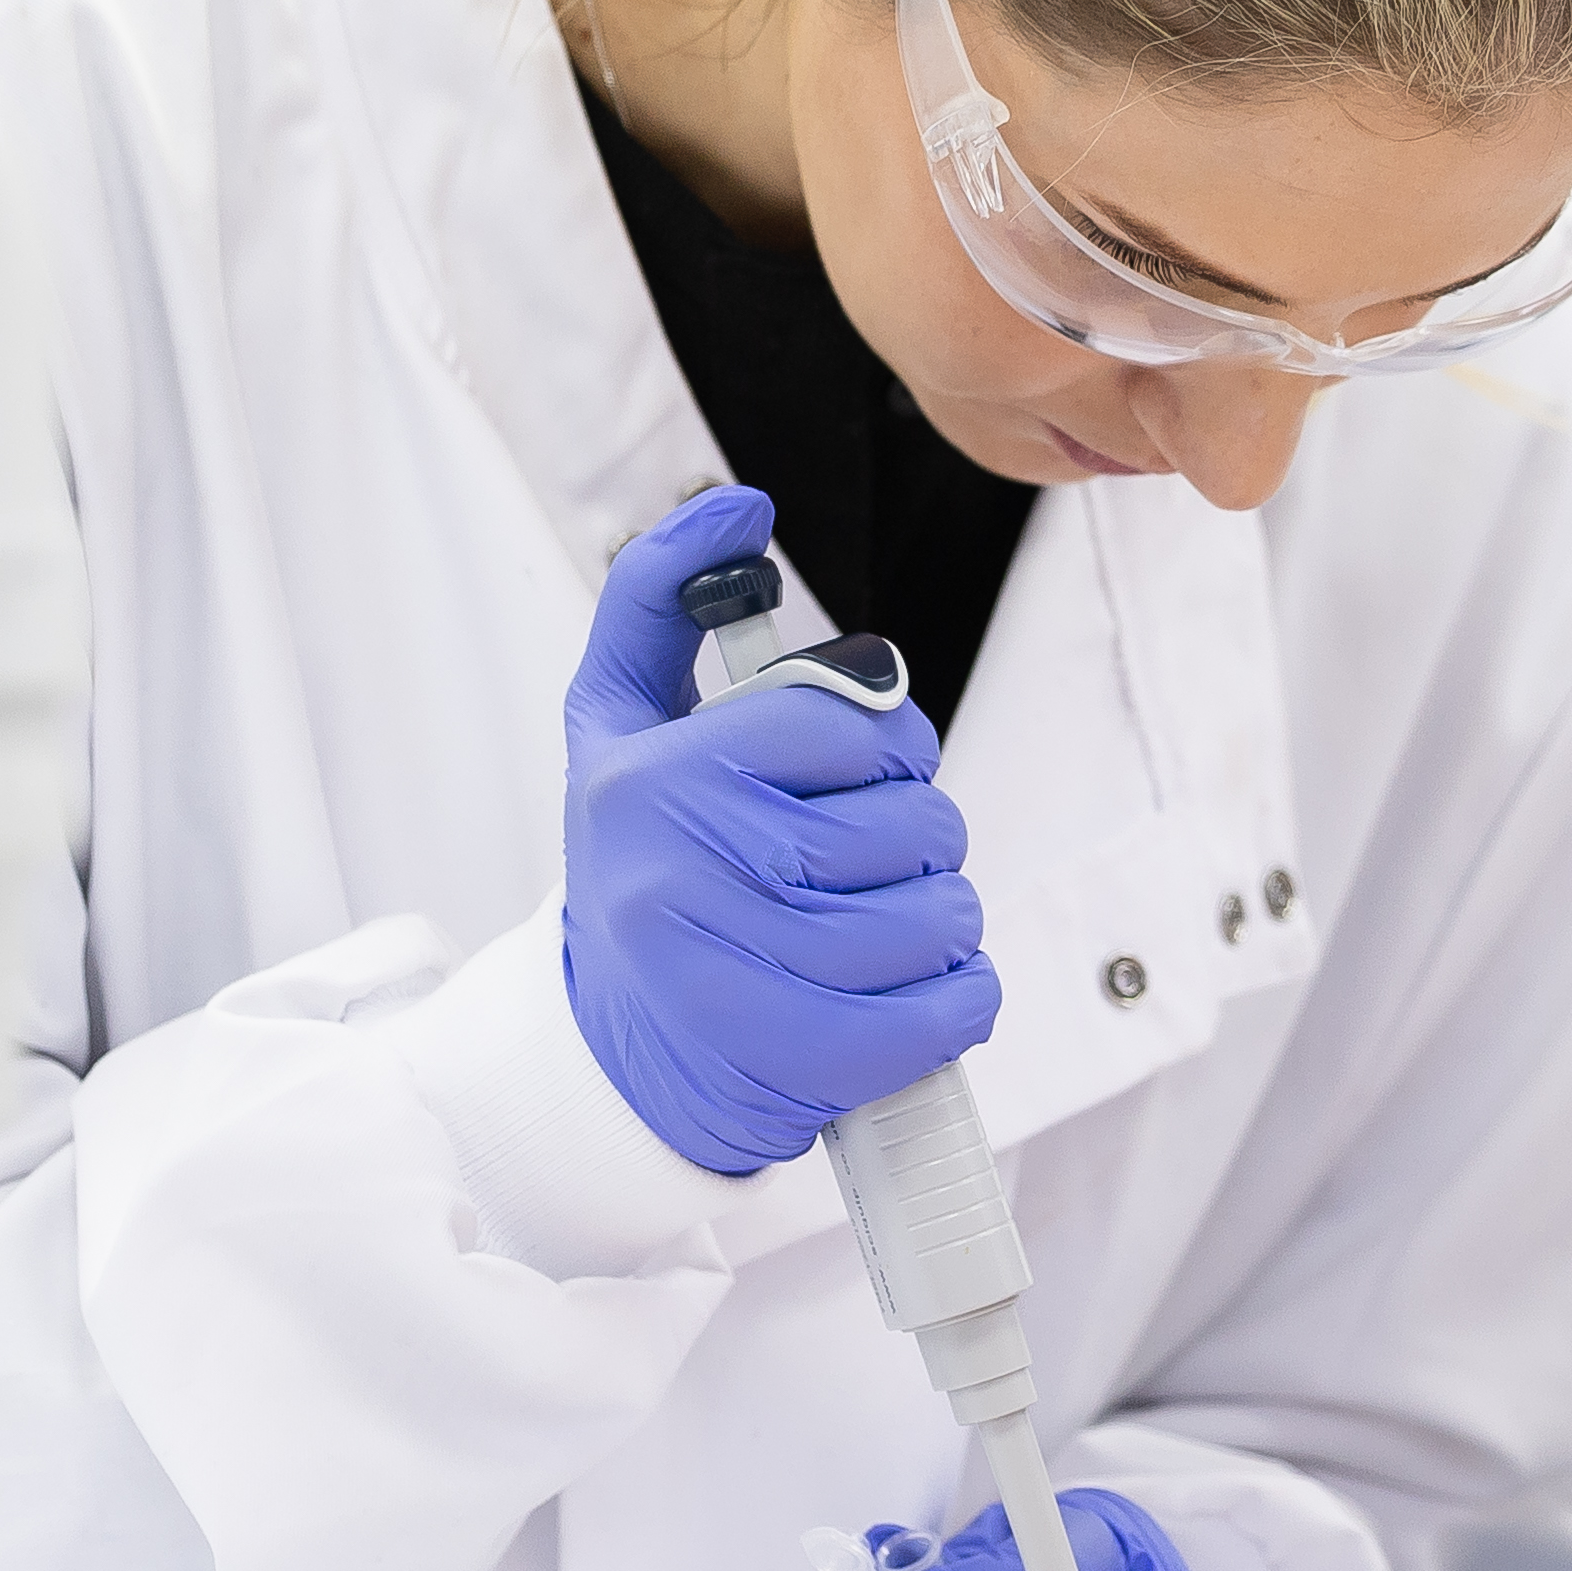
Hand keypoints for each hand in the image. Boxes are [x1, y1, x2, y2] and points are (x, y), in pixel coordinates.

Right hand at [562, 487, 995, 1175]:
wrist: (611, 1058)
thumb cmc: (641, 871)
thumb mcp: (615, 725)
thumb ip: (659, 598)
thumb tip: (735, 506)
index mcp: (653, 779)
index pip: (849, 724)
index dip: (886, 745)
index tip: (861, 772)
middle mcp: (686, 873)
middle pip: (911, 821)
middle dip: (919, 833)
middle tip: (872, 858)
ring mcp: (742, 976)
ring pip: (941, 913)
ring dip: (941, 918)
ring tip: (885, 927)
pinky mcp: (802, 1063)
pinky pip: (952, 1005)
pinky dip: (960, 996)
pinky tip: (914, 991)